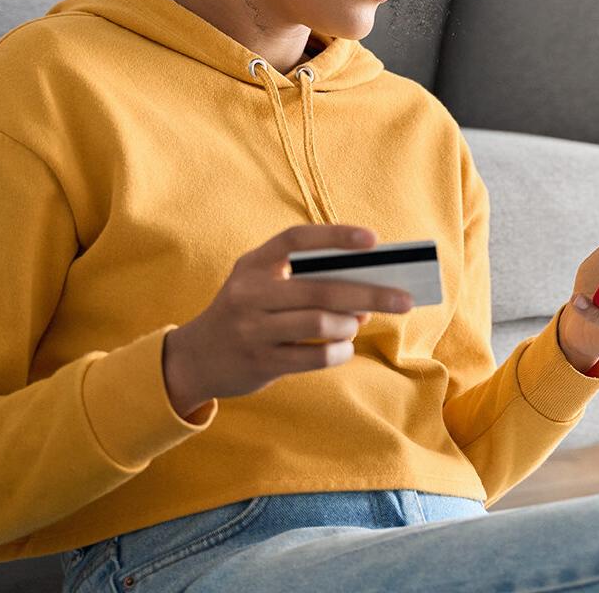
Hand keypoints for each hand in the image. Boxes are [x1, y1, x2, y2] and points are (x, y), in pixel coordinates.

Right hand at [163, 224, 414, 415]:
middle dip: (369, 293)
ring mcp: (253, 330)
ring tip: (356, 323)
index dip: (335, 236)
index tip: (373, 240)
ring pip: (319, 324)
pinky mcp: (261, 363)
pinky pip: (314, 357)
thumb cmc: (246, 312)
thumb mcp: (263, 285)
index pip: (296, 239)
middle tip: (403, 299)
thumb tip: (366, 293)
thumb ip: (306, 282)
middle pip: (320, 288)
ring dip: (349, 324)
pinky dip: (338, 351)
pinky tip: (343, 347)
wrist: (195, 358)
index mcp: (253, 264)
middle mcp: (250, 293)